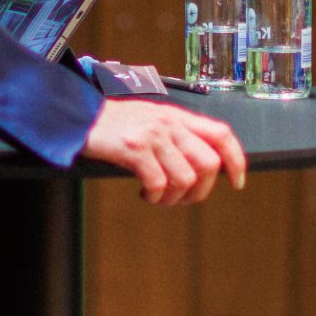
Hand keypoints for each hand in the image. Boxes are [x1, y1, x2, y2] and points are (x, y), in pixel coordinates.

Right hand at [82, 100, 247, 204]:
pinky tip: (143, 193)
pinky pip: (158, 184)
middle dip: (200, 191)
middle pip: (208, 164)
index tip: (237, 182)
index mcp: (178, 116)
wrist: (79, 117)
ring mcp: (153, 136)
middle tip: (181, 198)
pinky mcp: (134, 149)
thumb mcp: (153, 119)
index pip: (221, 134)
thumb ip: (178, 135)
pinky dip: (154, 197)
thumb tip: (203, 164)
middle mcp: (170, 124)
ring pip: (185, 179)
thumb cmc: (115, 123)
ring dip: (173, 198)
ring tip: (158, 197)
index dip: (236, 160)